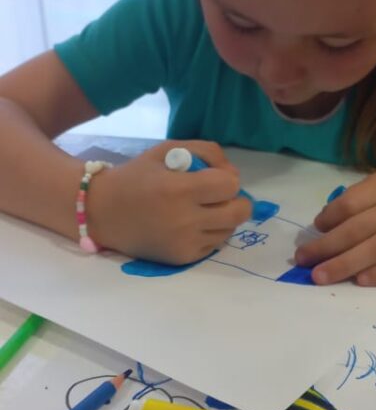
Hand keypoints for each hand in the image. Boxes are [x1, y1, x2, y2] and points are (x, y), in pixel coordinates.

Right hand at [88, 139, 251, 262]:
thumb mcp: (167, 151)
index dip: (227, 178)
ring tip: (203, 209)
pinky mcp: (182, 259)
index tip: (213, 177)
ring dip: (224, 217)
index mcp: (178, 189)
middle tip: (220, 196)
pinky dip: (210, 233)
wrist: (102, 212)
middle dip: (236, 200)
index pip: (230, 185)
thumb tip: (233, 174)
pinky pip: (213, 245)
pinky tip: (192, 224)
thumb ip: (206, 152)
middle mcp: (184, 220)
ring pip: (229, 230)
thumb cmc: (136, 177)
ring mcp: (184, 243)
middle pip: (239, 212)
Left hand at [295, 165, 375, 285]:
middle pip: (356, 229)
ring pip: (375, 249)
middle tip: (302, 261)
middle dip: (325, 247)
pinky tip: (361, 281)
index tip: (313, 232)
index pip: (350, 203)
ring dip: (345, 264)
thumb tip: (327, 218)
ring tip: (321, 277)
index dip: (328, 218)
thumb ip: (364, 195)